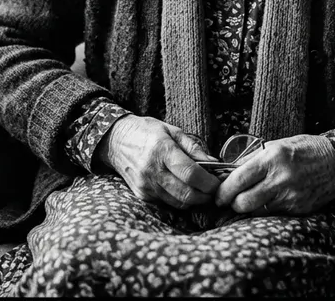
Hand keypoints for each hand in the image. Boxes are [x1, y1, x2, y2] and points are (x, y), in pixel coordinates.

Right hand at [96, 115, 220, 209]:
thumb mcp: (172, 130)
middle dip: (205, 196)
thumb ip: (193, 147)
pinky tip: (185, 191)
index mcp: (162, 150)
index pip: (191, 174)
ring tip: (203, 191)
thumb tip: (214, 163)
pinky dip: (180, 200)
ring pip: (178, 203)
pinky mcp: (142, 195)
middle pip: (186, 194)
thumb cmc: (146, 131)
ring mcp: (146, 186)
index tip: (219, 182)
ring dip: (195, 201)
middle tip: (215, 190)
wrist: (115, 140)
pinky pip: (167, 203)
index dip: (209, 182)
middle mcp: (153, 171)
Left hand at [214, 134, 334, 215]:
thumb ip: (254, 159)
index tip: (217, 196)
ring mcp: (290, 197)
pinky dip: (267, 210)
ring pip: (257, 211)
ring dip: (249, 208)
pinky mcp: (298, 209)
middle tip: (231, 200)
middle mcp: (280, 179)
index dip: (223, 191)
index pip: (238, 179)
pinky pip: (273, 215)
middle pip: (243, 202)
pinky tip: (269, 201)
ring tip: (249, 199)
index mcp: (271, 158)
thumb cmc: (304, 149)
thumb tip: (230, 171)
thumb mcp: (276, 145)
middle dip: (233, 204)